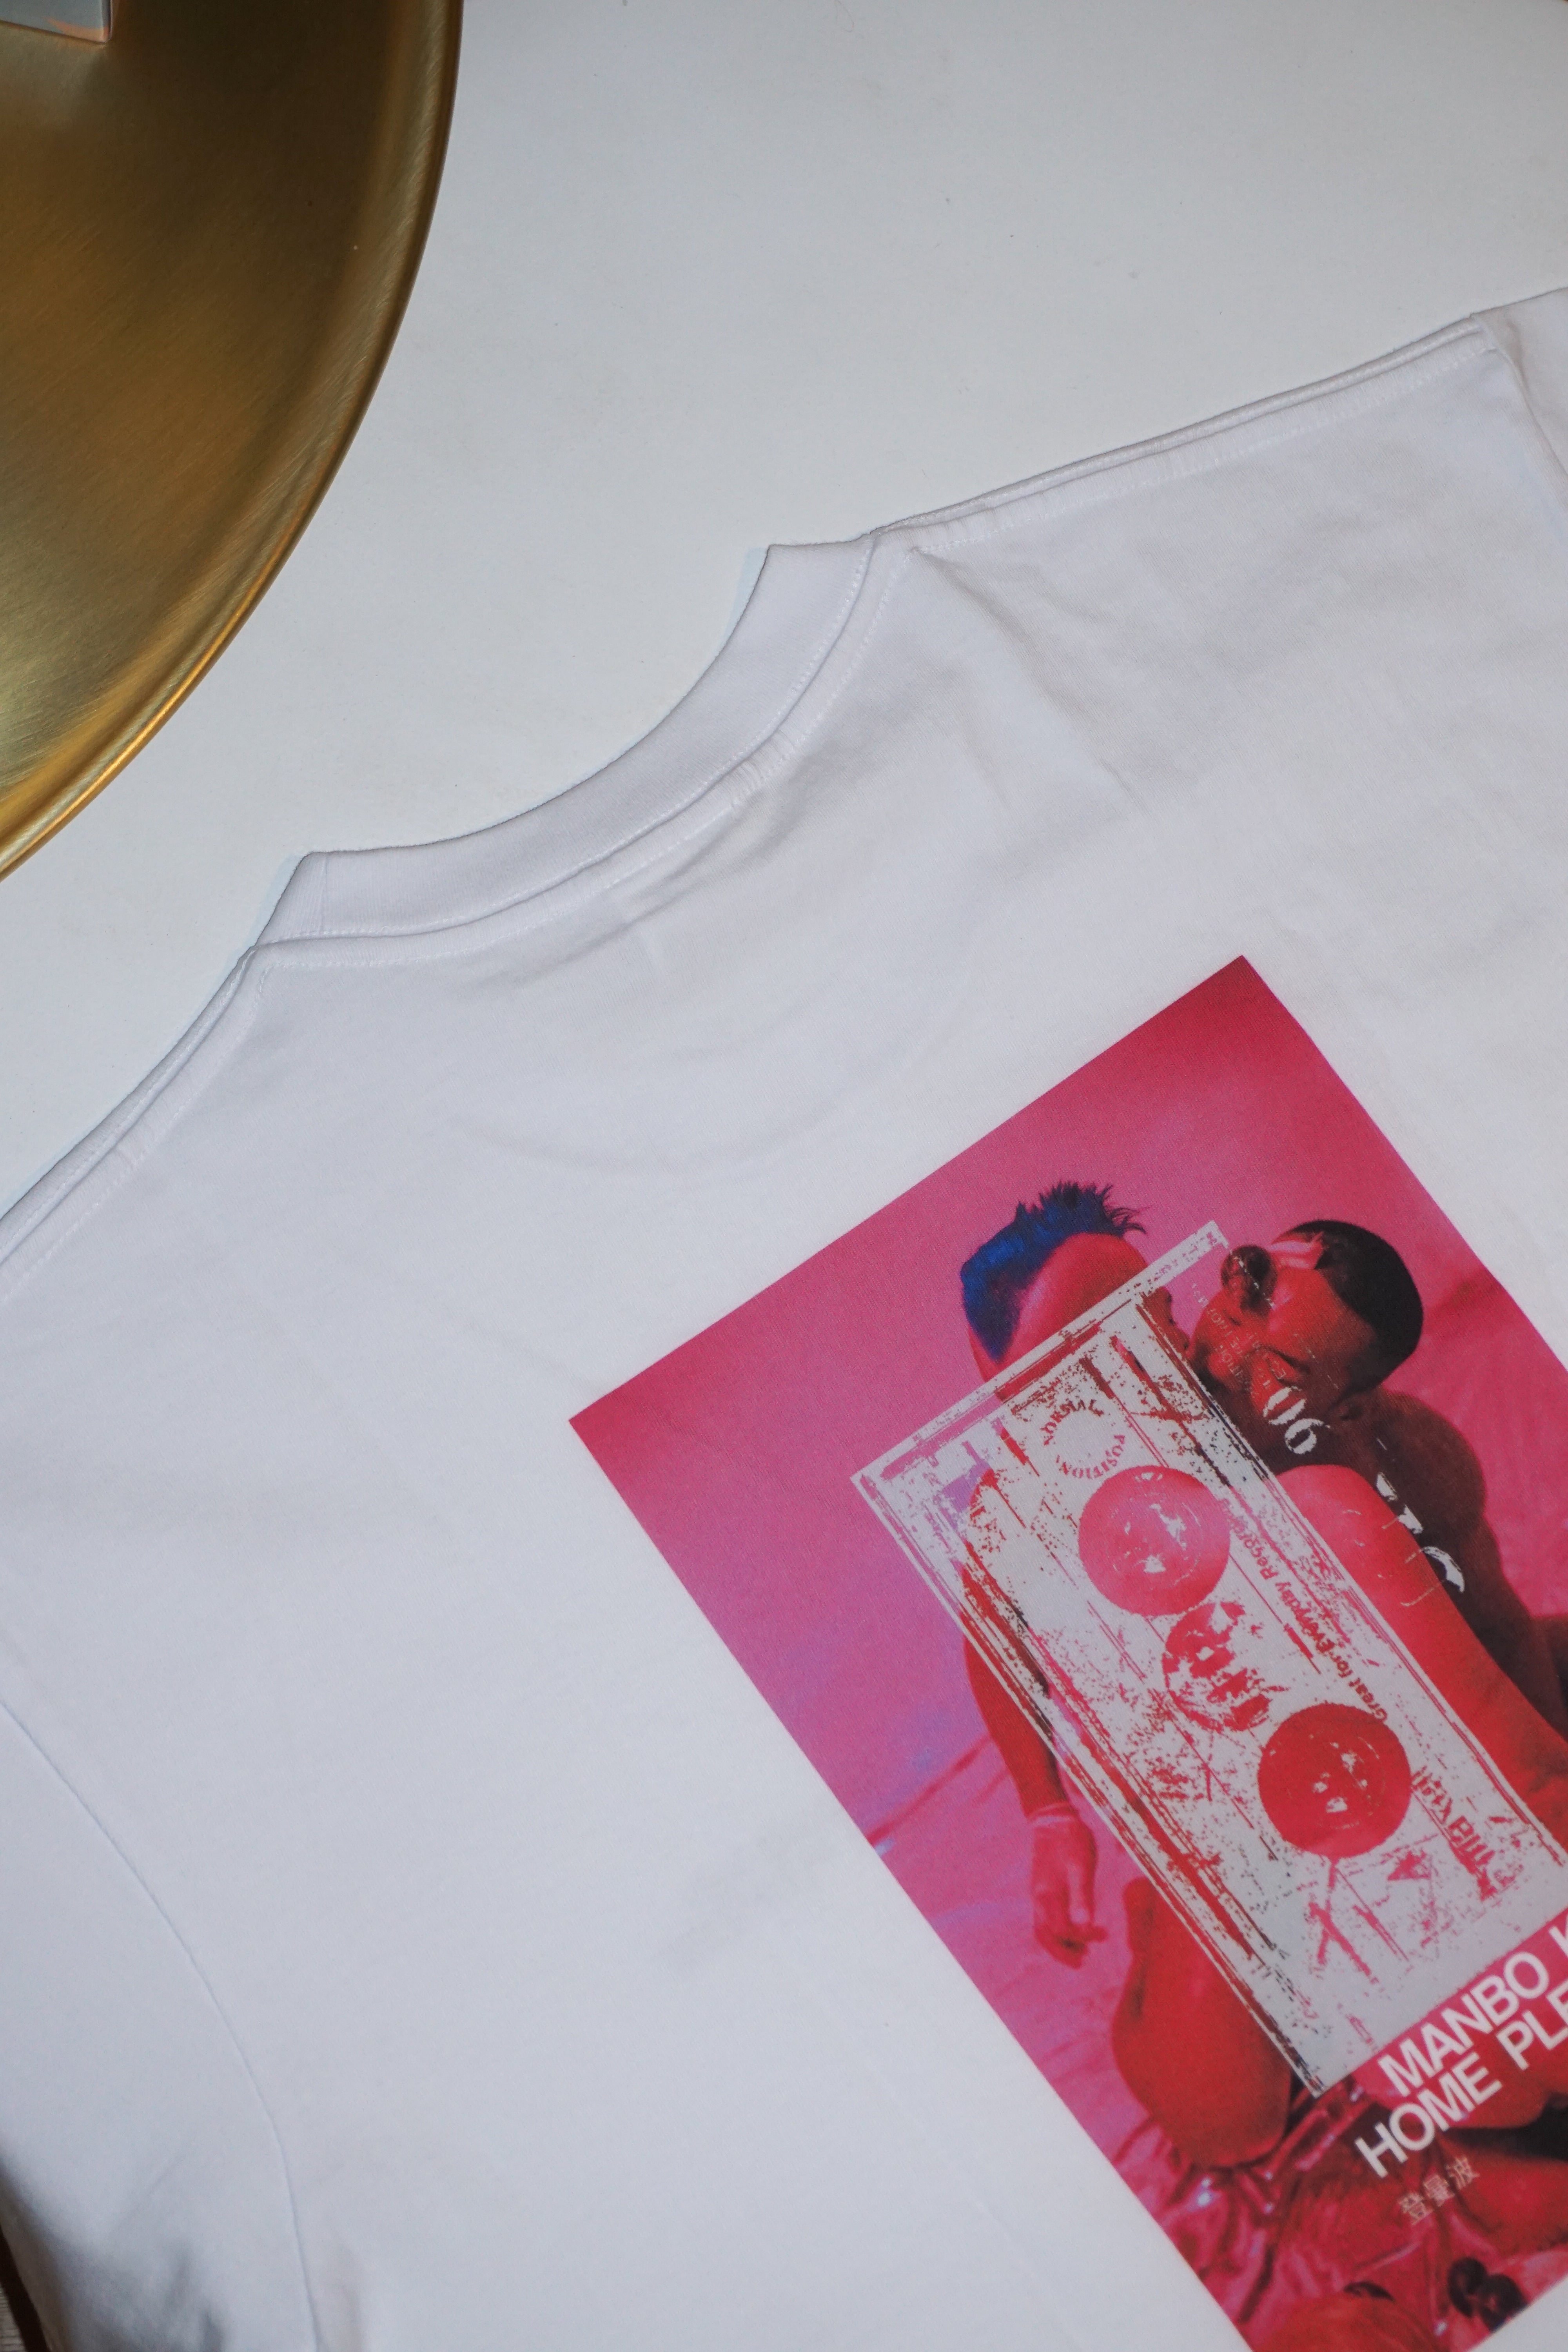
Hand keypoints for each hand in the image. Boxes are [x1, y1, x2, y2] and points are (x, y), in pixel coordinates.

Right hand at [1028, 1804, 1103, 1965]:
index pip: (1062, 1929)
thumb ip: (1082, 1898)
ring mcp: (1038, 1894)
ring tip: (1081, 1951)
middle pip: (1045, 1936)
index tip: (1104, 1934)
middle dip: (1063, 1952)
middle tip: (1084, 1961)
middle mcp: (1039, 1898)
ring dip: (1060, 1944)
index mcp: (1048, 1894)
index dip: (1082, 1938)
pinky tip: (1073, 1928)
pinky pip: (1045, 1918)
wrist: (1052, 1818)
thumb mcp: (1081, 1866)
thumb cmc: (1071, 1840)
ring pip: (1043, 1929)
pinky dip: (1057, 1930)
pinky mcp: (1042, 1889)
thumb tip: (1085, 1929)